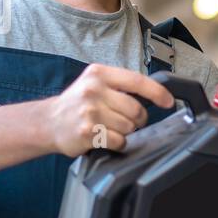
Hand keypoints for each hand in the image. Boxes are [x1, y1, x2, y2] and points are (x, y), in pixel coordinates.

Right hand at [47, 63, 174, 156]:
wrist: (48, 122)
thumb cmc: (76, 104)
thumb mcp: (95, 83)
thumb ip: (120, 85)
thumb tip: (155, 93)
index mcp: (99, 74)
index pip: (137, 81)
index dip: (158, 93)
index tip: (168, 102)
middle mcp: (93, 90)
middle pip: (136, 109)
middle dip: (138, 119)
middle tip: (126, 120)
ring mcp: (90, 112)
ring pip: (129, 127)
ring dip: (125, 132)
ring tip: (109, 127)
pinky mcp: (88, 132)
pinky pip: (119, 141)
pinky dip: (117, 143)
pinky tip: (104, 137)